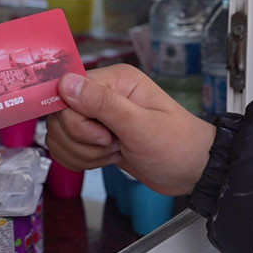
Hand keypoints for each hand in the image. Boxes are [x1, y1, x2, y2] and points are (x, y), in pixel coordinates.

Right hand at [46, 65, 214, 195]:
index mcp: (116, 81)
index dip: (77, 120)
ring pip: (60, 134)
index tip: (101, 134)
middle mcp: (103, 95)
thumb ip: (102, 103)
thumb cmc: (177, 145)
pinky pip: (67, 147)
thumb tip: (65, 83)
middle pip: (61, 116)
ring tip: (114, 152)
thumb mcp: (141, 126)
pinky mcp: (94, 137)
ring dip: (83, 153)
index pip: (68, 92)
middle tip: (112, 145)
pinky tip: (106, 160)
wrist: (191, 171)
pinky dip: (81, 160)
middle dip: (82, 141)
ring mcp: (98, 117)